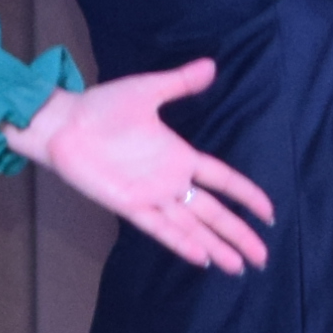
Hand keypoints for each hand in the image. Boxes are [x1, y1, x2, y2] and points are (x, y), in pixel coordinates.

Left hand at [6, 60, 275, 273]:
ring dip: (216, 246)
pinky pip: (161, 228)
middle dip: (238, 234)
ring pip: (192, 226)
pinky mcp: (129, 206)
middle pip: (213, 212)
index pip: (222, 179)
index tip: (269, 212)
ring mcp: (151, 196)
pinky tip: (202, 258)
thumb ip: (180, 83)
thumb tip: (212, 65)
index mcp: (179, 156)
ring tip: (240, 267)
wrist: (63, 124)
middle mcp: (170, 181)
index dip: (246, 195)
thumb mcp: (146, 91)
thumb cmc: (101, 107)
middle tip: (263, 258)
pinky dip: (182, 243)